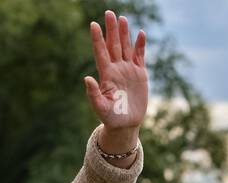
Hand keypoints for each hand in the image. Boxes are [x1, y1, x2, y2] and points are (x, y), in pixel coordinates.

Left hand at [84, 10, 146, 133]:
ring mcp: (128, 70)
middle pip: (113, 45)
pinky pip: (140, 56)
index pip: (101, 53)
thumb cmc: (111, 118)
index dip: (98, 39)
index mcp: (106, 75)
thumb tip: (86, 78)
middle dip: (112, 30)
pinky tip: (141, 34)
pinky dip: (140, 45)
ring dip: (124, 33)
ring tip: (122, 19)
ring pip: (126, 47)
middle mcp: (116, 69)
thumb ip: (93, 94)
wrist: (125, 124)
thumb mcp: (100, 108)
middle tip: (109, 13)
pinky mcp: (139, 74)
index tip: (93, 25)